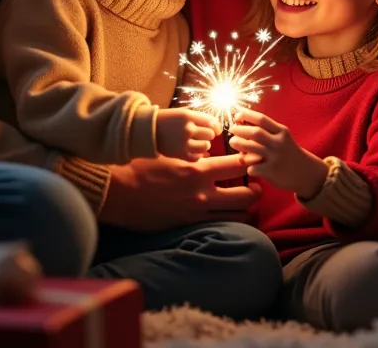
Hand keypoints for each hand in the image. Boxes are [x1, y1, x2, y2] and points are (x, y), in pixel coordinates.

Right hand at [99, 154, 261, 231]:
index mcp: (198, 170)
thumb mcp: (168, 152)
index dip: (250, 161)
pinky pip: (217, 227)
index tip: (254, 159)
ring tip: (247, 205)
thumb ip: (190, 154)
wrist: (119, 193)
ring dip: (245, 210)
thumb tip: (204, 149)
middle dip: (255, 191)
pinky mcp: (187, 226)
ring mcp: (196, 213)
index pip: (237, 165)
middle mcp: (202, 193)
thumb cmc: (140, 166)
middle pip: (244, 195)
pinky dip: (229, 223)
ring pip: (236, 217)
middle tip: (258, 186)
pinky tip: (229, 219)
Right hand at [156, 108, 221, 160]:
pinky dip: (198, 155)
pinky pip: (197, 157)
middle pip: (210, 134)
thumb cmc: (169, 120)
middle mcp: (187, 129)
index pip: (211, 122)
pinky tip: (194, 151)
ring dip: (205, 145)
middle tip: (203, 135)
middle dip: (209, 135)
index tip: (215, 129)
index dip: (216, 126)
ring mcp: (183, 143)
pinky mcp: (180, 154)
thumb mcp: (183, 113)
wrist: (150, 130)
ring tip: (199, 143)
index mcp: (188, 116)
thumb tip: (218, 128)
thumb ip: (200, 118)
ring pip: (205, 146)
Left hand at [229, 109, 327, 198]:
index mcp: (281, 131)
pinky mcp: (272, 172)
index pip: (261, 119)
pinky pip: (253, 167)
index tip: (237, 116)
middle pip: (255, 133)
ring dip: (239, 145)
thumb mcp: (283, 137)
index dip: (247, 115)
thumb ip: (267, 130)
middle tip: (232, 130)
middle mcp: (279, 143)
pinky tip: (248, 165)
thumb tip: (242, 121)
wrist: (307, 173)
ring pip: (251, 149)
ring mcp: (275, 158)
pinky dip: (247, 166)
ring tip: (233, 142)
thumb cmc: (289, 152)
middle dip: (240, 130)